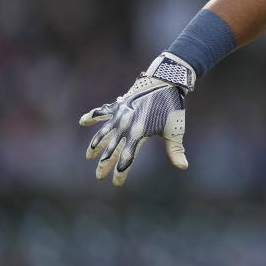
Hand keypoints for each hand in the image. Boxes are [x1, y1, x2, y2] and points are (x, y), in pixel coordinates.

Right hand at [79, 53, 194, 185]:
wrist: (166, 81)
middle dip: (104, 165)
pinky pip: (102, 111)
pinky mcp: (118, 105)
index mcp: (140, 133)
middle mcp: (126, 125)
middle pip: (111, 150)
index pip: (127, 158)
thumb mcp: (175, 130)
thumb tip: (183, 167)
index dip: (121, 173)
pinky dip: (92, 116)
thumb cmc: (173, 107)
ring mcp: (120, 115)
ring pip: (103, 133)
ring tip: (89, 157)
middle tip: (99, 177)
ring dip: (95, 146)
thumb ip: (175, 150)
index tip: (117, 184)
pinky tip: (82, 122)